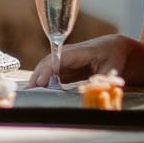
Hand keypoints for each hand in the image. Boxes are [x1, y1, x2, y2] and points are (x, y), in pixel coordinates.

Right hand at [27, 33, 143, 89]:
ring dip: (37, 80)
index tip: (40, 82)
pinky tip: (38, 92)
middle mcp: (68, 54)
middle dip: (37, 77)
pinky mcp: (64, 67)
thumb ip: (103, 79)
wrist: (113, 48)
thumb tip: (91, 88)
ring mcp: (64, 60)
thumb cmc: (114, 56)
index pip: (58, 59)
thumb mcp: (113, 68)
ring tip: (29, 94)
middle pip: (47, 64)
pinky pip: (50, 74)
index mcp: (79, 52)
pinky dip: (43, 82)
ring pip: (46, 69)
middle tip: (29, 92)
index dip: (47, 70)